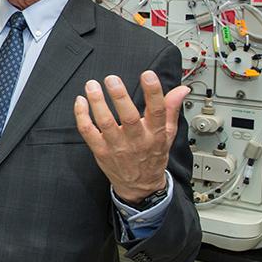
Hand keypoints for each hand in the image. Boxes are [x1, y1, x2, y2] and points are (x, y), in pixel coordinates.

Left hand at [73, 71, 189, 203]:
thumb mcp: (168, 134)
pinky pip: (88, 132)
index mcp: (155, 134)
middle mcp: (136, 140)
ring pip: (105, 123)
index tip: (148, 75)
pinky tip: (80, 101)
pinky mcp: (100, 151)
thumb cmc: (153, 156)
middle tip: (112, 79)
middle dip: (119, 96)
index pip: (157, 111)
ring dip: (97, 103)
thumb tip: (181, 90)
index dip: (153, 92)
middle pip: (128, 117)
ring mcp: (116, 146)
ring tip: (92, 85)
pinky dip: (81, 116)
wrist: (140, 186)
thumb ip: (171, 109)